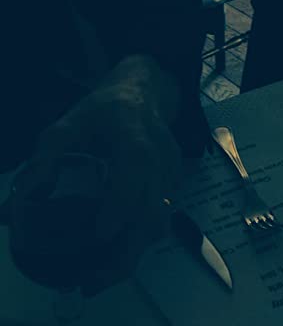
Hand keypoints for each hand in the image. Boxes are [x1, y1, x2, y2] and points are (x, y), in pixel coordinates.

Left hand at [26, 56, 180, 293]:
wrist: (144, 92)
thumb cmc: (102, 110)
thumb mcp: (67, 123)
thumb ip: (45, 158)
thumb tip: (21, 203)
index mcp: (134, 138)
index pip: (134, 173)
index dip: (119, 205)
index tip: (98, 234)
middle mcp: (160, 159)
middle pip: (153, 211)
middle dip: (126, 251)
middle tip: (91, 278)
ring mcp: (171, 172)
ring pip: (160, 222)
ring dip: (132, 252)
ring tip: (99, 274)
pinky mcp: (174, 184)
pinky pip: (160, 218)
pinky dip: (137, 239)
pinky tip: (113, 251)